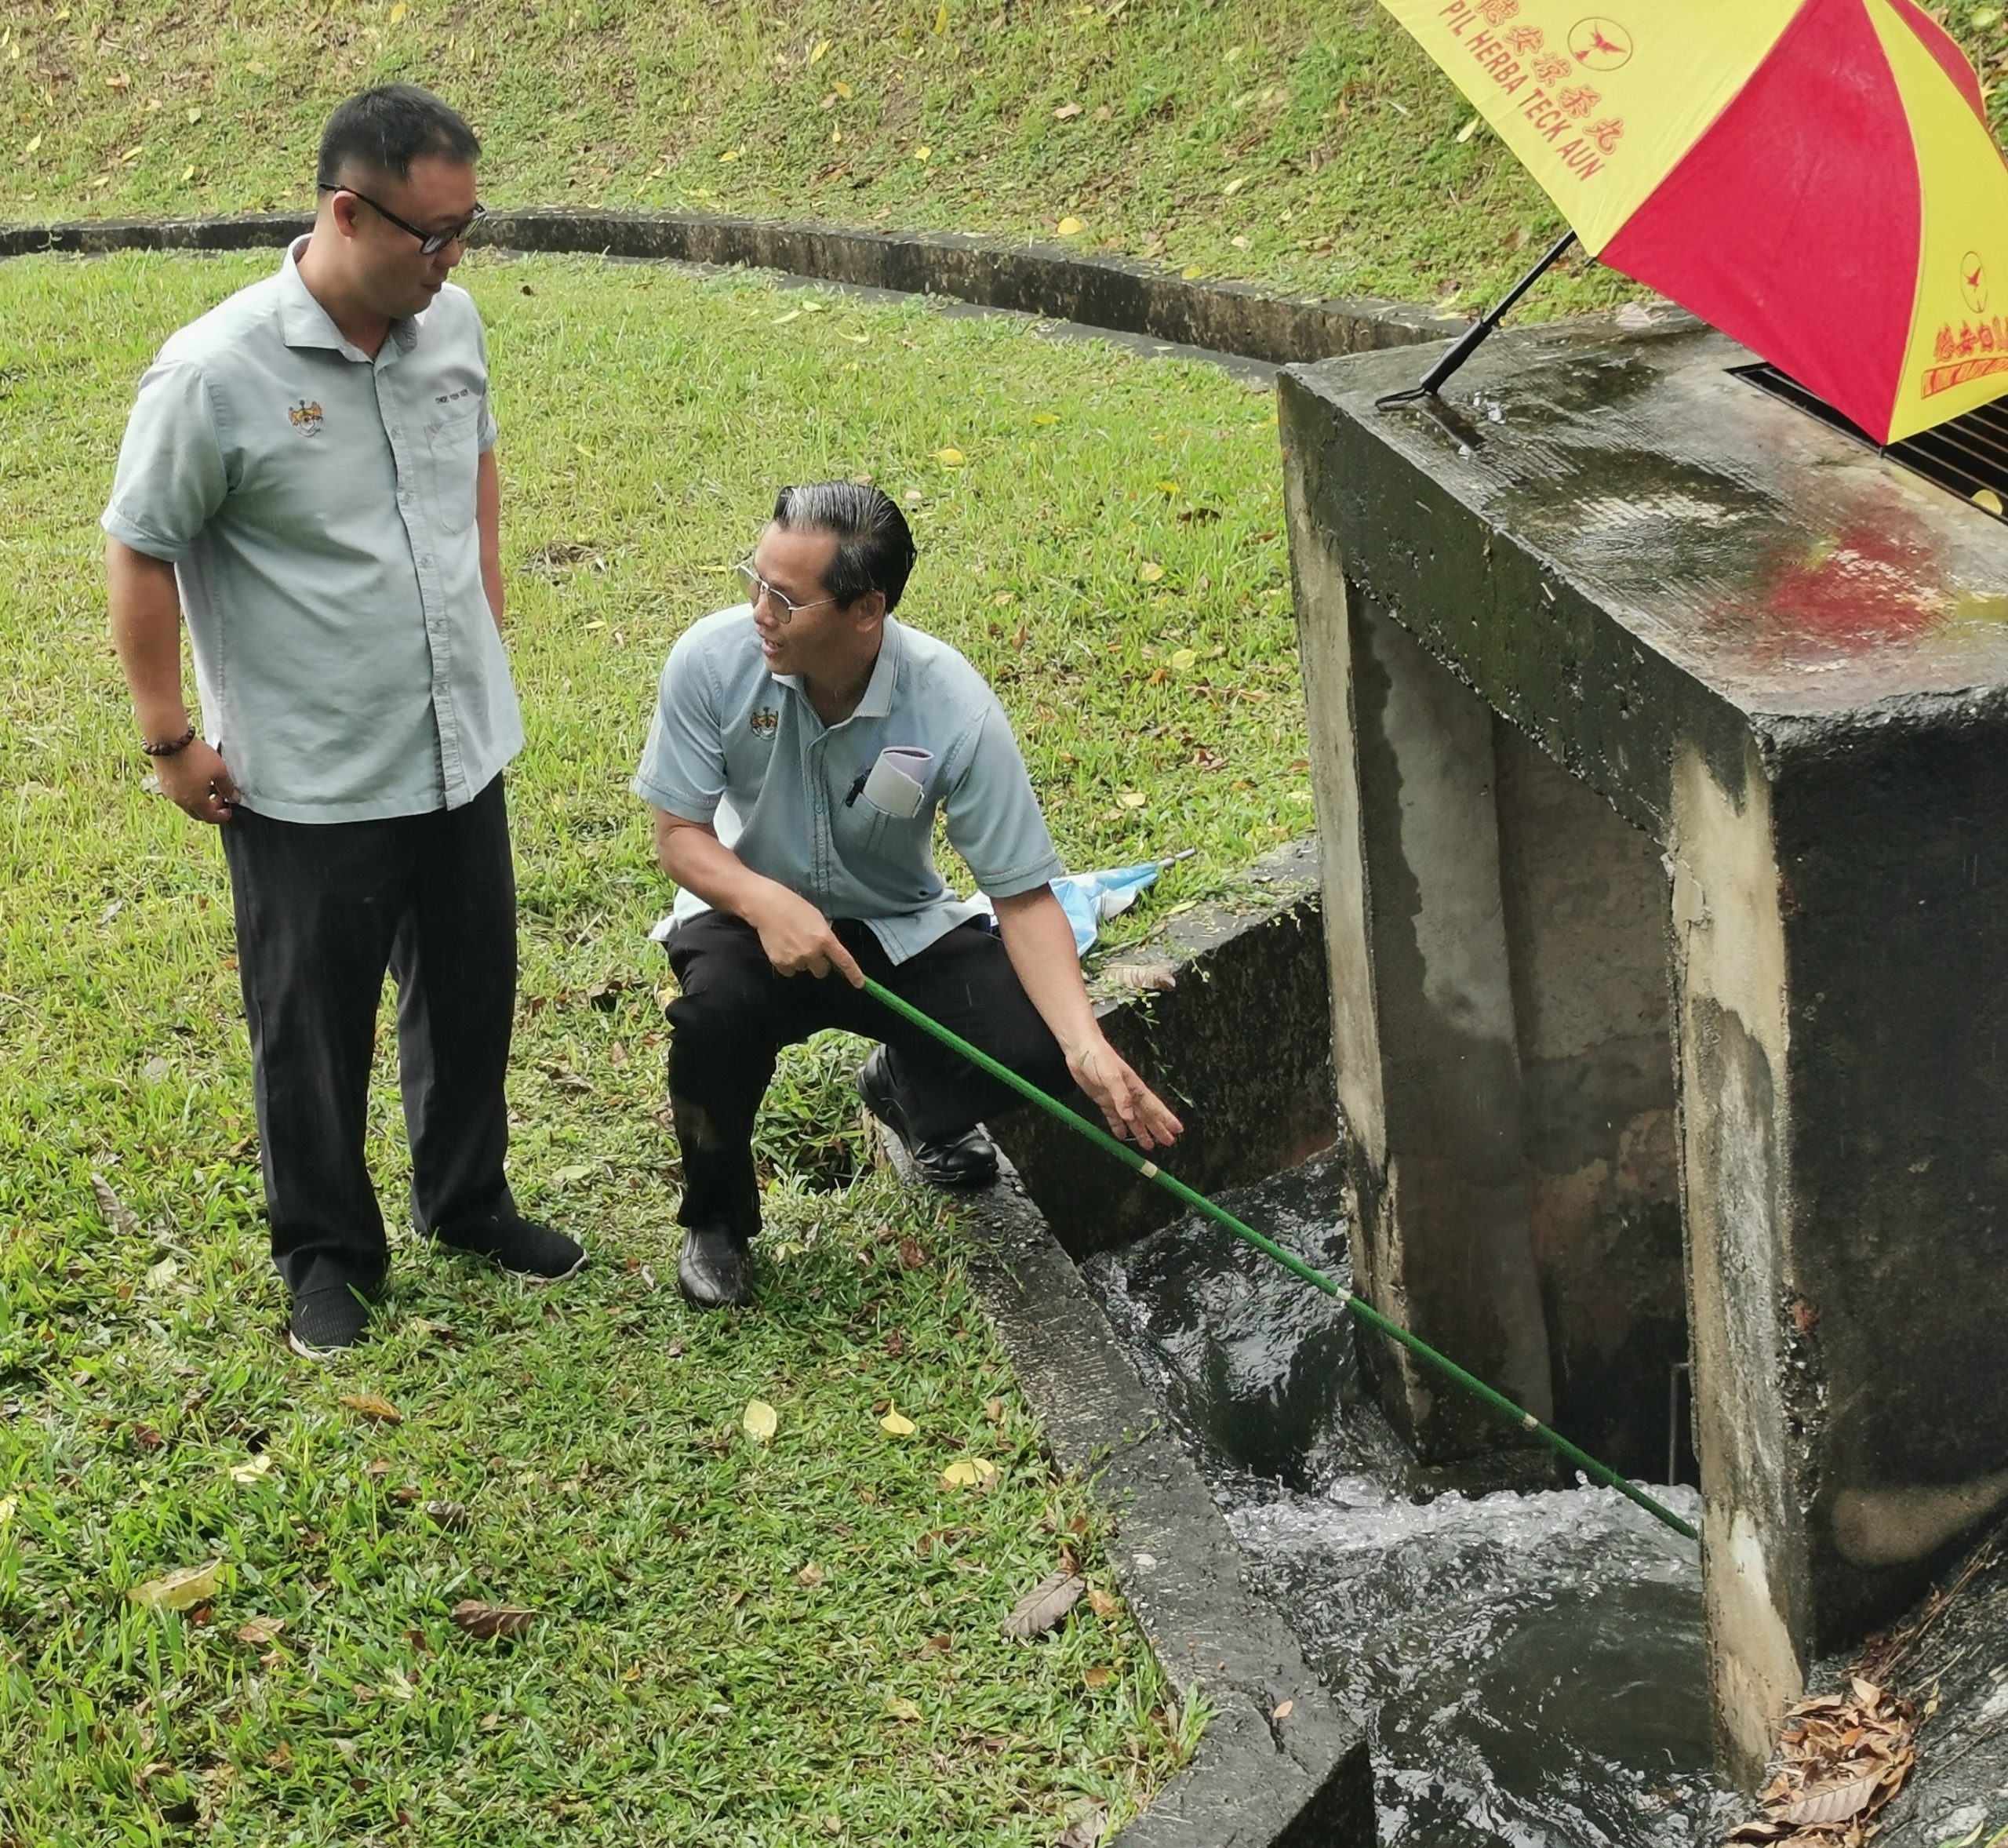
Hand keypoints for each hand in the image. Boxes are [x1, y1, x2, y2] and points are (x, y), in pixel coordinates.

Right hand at [154, 737, 239, 824]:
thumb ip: (227, 786)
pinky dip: (189, 791)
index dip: (222, 816)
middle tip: (221, 797)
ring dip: (200, 799)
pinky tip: (196, 778)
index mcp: (195, 802)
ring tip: (210, 785)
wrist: (168, 740)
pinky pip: (178, 793)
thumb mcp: (219, 770)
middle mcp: (180, 801)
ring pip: (187, 803)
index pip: (211, 818)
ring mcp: (169, 792)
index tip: (229, 809)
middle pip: (198, 813)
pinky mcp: (163, 782)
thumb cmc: (196, 756)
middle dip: (211, 808)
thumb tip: (234, 798)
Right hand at [748, 885, 864, 987]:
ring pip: (803, 969)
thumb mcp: (817, 919)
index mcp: (825, 938)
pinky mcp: (780, 962)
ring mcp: (796, 958)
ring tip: (791, 942)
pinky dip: (787, 963)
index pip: (844, 960)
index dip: (853, 974)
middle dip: (818, 964)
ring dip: (800, 961)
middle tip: (809, 950)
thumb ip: (825, 937)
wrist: (767, 907)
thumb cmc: (794, 907)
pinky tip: (782, 947)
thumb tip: (828, 952)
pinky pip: (789, 971)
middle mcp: (812, 951)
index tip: (859, 984)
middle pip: (822, 971)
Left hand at [1066, 1033, 1182, 1151]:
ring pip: (1132, 1119)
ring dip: (1140, 1132)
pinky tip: (1121, 1136)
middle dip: (1158, 1129)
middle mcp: (1128, 1095)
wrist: (1080, 1048)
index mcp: (1135, 1088)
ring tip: (1149, 1146)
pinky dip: (1118, 1127)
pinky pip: (1113, 1117)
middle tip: (1169, 1142)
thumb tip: (1130, 1118)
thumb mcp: (1111, 1076)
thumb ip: (1121, 1096)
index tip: (1178, 1130)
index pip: (1154, 1107)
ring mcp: (1116, 1098)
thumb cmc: (1099, 1058)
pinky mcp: (1103, 1100)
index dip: (1166, 1118)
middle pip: (1146, 1115)